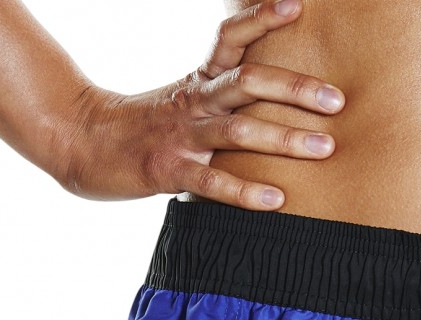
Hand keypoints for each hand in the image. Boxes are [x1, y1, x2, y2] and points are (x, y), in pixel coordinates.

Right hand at [55, 0, 344, 209]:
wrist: (83, 143)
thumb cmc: (151, 125)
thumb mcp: (190, 99)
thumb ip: (230, 95)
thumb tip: (280, 91)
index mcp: (201, 80)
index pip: (232, 38)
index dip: (261, 18)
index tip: (297, 5)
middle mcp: (195, 102)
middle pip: (248, 82)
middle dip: (295, 89)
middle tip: (337, 100)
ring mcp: (182, 135)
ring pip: (238, 131)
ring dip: (285, 138)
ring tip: (325, 147)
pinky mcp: (169, 170)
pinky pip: (212, 182)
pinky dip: (245, 192)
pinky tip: (277, 200)